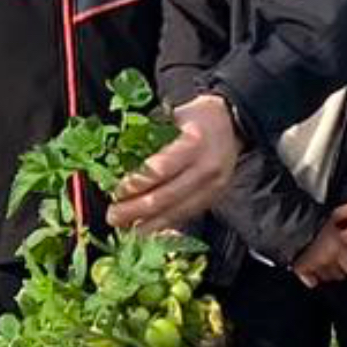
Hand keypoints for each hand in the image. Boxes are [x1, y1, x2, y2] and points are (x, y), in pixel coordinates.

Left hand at [108, 93, 242, 230]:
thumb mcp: (173, 115)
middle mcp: (206, 168)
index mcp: (194, 143)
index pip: (161, 170)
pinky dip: (164, 225)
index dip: (137, 184)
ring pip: (175, 213)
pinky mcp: (213, 199)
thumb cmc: (197, 118)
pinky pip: (185, 216)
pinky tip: (146, 230)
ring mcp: (213, 187)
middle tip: (113, 216)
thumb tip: (115, 158)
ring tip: (125, 229)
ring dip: (148, 225)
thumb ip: (149, 135)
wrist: (232, 125)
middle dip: (136, 210)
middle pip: (166, 197)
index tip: (117, 192)